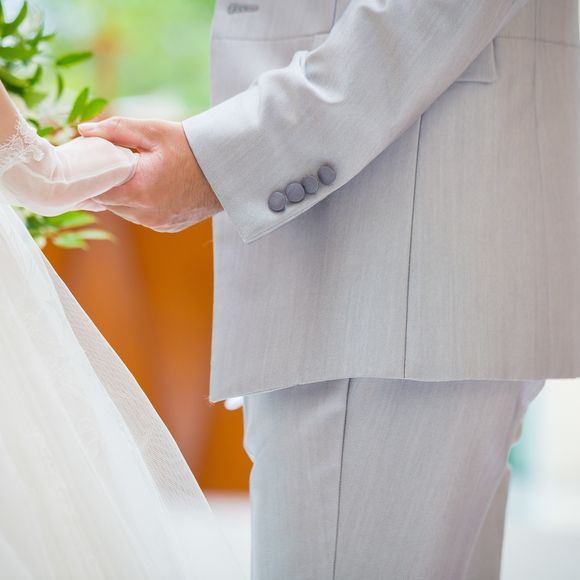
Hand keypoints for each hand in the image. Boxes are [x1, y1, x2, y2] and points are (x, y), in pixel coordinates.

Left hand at [77, 117, 222, 231]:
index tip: (85, 166)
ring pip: (125, 212)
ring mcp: (158, 223)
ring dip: (123, 196)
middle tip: (107, 166)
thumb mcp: (153, 132)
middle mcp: (147, 213)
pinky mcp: (168, 227)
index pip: (97, 192)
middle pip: (109, 203)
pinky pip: (142, 217)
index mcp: (140, 190)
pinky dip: (140, 205)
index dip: (89, 179)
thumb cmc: (190, 148)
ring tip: (131, 175)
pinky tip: (149, 188)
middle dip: (106, 186)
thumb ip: (116, 130)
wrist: (226, 171)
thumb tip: (83, 131)